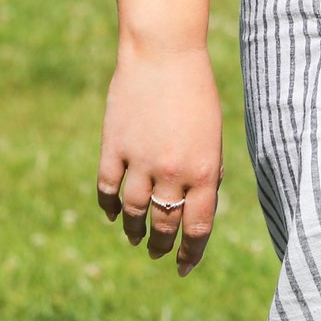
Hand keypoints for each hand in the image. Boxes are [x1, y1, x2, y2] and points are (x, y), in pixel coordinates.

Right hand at [95, 43, 223, 274]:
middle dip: (163, 245)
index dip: (191, 253)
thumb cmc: (196, 93)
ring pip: (132, 213)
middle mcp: (173, 172)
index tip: (184, 267)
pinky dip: (108, 206)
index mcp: (205, 170)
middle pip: (164, 225)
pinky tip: (111, 214)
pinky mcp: (114, 147)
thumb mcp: (212, 136)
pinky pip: (107, 189)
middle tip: (159, 253)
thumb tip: (196, 208)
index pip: (198, 227)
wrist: (165, 54)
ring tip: (136, 238)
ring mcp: (140, 161)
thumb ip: (207, 172)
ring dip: (133, 231)